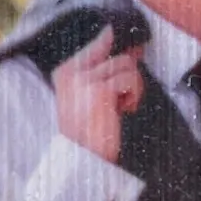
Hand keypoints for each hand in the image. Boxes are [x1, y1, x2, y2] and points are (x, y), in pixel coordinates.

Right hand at [52, 25, 143, 164]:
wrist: (83, 156)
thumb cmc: (90, 130)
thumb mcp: (92, 95)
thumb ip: (105, 70)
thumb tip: (133, 50)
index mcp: (65, 72)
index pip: (98, 44)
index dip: (121, 46)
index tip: (135, 48)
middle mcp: (71, 72)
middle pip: (117, 55)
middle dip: (130, 76)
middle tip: (126, 96)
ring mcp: (84, 80)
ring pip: (126, 64)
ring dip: (133, 86)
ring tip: (123, 105)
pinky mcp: (100, 89)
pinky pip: (130, 78)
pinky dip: (134, 95)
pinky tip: (124, 109)